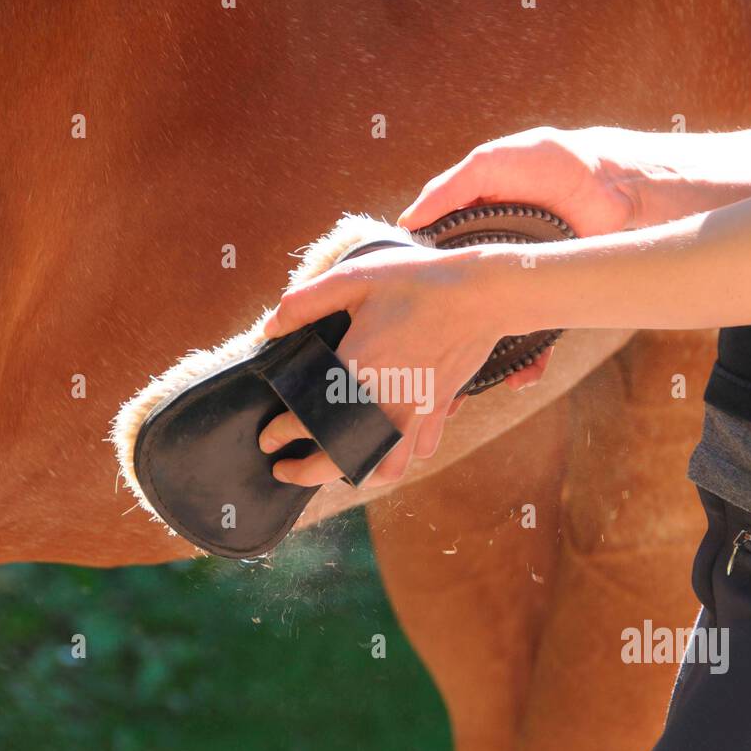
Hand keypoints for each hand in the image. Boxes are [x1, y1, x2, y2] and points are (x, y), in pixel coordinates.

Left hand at [260, 245, 509, 487]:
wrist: (482, 293)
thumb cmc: (417, 281)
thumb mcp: (355, 277)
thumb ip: (305, 302)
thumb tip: (267, 328)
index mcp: (355, 371)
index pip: (307, 420)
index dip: (281, 434)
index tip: (268, 437)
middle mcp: (384, 402)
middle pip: (340, 461)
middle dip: (306, 473)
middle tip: (285, 470)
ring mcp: (416, 412)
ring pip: (386, 469)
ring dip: (359, 472)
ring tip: (341, 464)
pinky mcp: (439, 409)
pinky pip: (421, 450)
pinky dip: (404, 455)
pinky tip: (389, 442)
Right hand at [399, 126, 635, 388]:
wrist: (611, 181)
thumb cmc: (548, 161)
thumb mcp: (491, 163)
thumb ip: (450, 188)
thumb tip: (406, 223)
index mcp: (466, 232)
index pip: (433, 267)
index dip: (420, 291)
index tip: (403, 316)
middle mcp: (488, 263)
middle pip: (460, 308)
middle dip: (447, 339)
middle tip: (429, 365)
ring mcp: (518, 284)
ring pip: (494, 330)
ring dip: (483, 362)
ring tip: (468, 388)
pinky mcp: (548, 298)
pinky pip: (536, 338)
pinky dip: (528, 363)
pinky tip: (520, 378)